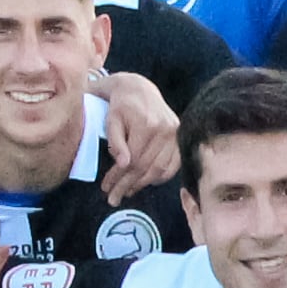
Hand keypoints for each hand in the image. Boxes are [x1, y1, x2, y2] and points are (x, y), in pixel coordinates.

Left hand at [96, 69, 179, 197]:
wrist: (139, 89)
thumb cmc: (120, 105)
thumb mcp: (111, 120)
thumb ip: (116, 142)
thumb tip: (123, 164)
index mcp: (147, 124)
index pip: (133, 160)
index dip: (118, 177)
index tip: (106, 188)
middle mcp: (165, 130)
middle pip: (145, 167)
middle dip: (127, 185)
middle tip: (113, 198)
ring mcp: (175, 134)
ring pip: (159, 169)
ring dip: (142, 184)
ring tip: (127, 192)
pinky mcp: (180, 137)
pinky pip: (172, 165)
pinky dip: (160, 177)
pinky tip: (146, 182)